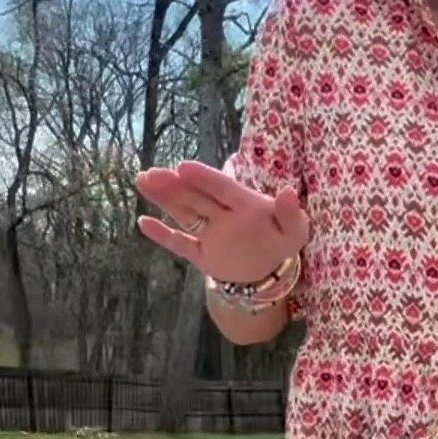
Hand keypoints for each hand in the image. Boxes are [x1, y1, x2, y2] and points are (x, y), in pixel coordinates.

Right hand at [135, 160, 307, 284]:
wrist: (269, 271)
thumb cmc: (281, 242)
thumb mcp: (294, 232)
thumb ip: (291, 214)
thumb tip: (289, 192)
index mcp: (244, 204)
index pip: (221, 188)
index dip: (203, 178)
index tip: (183, 167)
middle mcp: (222, 214)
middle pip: (195, 197)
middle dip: (174, 185)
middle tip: (152, 173)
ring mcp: (210, 233)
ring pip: (184, 213)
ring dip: (164, 200)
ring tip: (143, 182)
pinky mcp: (201, 254)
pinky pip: (180, 243)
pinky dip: (163, 236)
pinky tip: (143, 223)